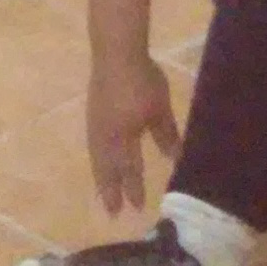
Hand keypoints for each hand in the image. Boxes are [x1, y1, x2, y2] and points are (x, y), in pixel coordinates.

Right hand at [86, 54, 181, 216]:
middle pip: (107, 170)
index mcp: (123, 139)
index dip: (133, 188)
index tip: (137, 208)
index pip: (129, 170)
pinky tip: (99, 160)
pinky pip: (93, 147)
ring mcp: (95, 125)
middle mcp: (105, 138)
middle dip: (111, 191)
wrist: (115, 52)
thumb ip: (166, 135)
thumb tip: (174, 159)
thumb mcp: (159, 109)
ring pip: (97, 160)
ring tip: (103, 193)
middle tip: (112, 212)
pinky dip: (97, 160)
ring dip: (101, 178)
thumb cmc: (141, 81)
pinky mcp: (92, 113)